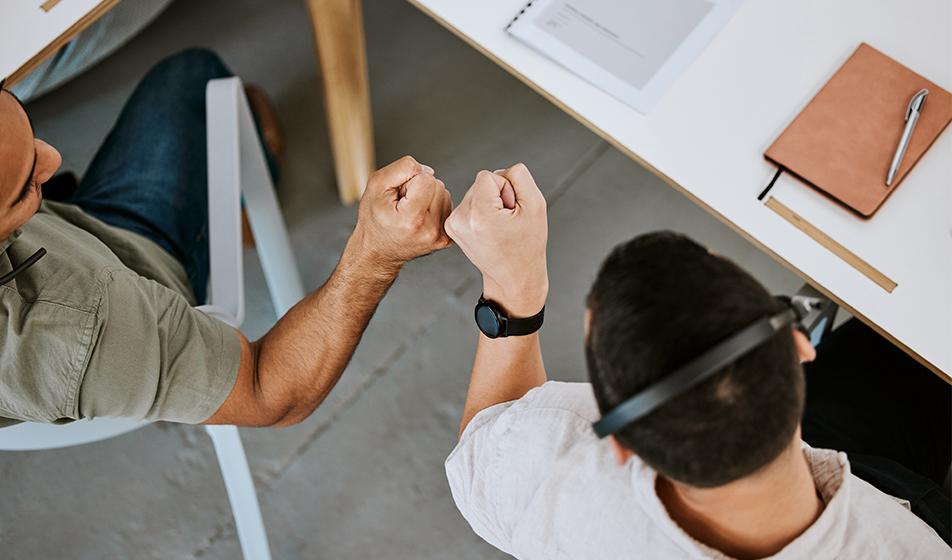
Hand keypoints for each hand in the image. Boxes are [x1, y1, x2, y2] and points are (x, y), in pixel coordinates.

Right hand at [350, 156, 453, 274]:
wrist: (378, 250)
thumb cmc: (374, 218)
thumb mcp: (376, 186)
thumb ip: (401, 168)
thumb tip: (428, 171)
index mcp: (411, 219)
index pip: (426, 178)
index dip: (410, 180)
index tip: (399, 195)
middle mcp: (429, 231)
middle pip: (437, 185)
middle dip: (419, 188)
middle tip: (403, 204)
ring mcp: (440, 237)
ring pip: (444, 194)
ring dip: (428, 196)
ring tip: (410, 210)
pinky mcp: (446, 239)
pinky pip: (447, 207)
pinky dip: (434, 206)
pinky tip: (420, 217)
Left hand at [445, 163, 547, 316]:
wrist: (514, 276)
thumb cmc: (528, 244)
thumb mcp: (535, 205)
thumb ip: (519, 176)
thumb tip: (500, 172)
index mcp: (479, 215)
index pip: (489, 175)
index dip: (506, 189)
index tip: (511, 211)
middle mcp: (461, 219)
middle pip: (480, 183)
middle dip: (497, 196)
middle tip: (507, 221)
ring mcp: (453, 224)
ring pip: (475, 192)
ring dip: (489, 204)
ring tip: (499, 227)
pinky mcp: (451, 227)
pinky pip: (469, 203)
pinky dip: (481, 211)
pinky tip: (489, 229)